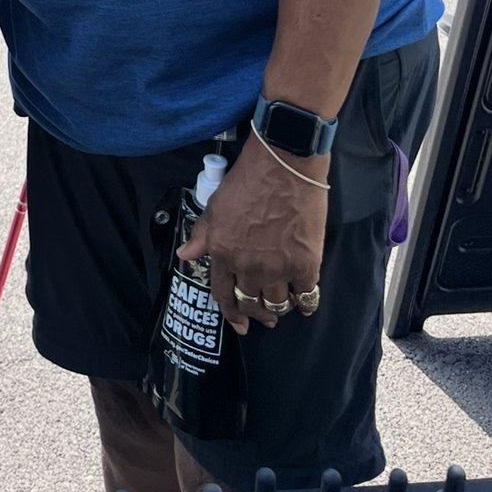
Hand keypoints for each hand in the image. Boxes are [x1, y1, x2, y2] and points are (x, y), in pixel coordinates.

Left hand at [178, 132, 327, 333]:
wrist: (282, 166)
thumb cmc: (246, 181)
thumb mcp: (215, 207)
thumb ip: (201, 235)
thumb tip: (185, 255)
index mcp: (224, 254)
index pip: (223, 294)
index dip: (230, 313)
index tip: (239, 325)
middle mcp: (249, 267)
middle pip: (251, 304)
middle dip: (256, 314)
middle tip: (264, 318)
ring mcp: (278, 269)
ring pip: (277, 305)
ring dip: (279, 309)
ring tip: (284, 306)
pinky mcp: (305, 265)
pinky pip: (306, 296)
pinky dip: (305, 304)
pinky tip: (305, 303)